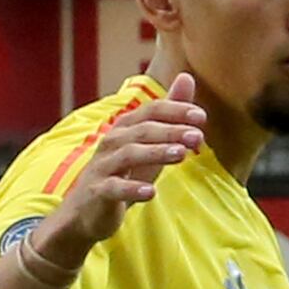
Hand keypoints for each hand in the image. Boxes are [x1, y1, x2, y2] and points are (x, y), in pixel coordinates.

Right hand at [42, 77, 211, 259]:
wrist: (87, 211)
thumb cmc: (123, 173)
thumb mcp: (150, 144)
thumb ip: (169, 114)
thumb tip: (187, 76)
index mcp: (126, 128)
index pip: (151, 111)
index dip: (175, 111)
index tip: (201, 117)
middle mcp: (112, 142)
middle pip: (142, 130)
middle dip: (171, 131)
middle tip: (198, 136)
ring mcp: (102, 166)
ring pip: (129, 154)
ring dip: (156, 153)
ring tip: (182, 156)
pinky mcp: (97, 192)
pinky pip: (113, 188)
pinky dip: (132, 189)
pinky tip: (152, 192)